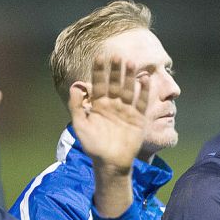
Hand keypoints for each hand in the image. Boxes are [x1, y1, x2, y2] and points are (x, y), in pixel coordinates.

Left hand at [69, 54, 150, 173]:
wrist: (111, 163)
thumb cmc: (93, 146)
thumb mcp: (80, 125)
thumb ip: (76, 105)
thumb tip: (75, 85)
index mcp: (98, 105)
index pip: (99, 83)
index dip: (99, 71)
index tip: (99, 57)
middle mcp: (113, 104)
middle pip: (115, 83)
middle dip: (115, 70)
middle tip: (117, 56)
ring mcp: (126, 110)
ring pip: (128, 89)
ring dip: (130, 77)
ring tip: (131, 63)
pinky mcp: (138, 118)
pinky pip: (142, 102)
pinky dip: (144, 91)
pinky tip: (144, 80)